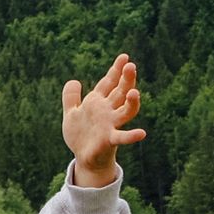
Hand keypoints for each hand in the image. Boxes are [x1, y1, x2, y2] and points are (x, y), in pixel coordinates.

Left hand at [61, 55, 144, 185]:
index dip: (116, 71)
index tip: (124, 57)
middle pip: (120, 92)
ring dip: (132, 102)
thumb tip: (74, 81)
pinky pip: (123, 137)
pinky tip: (142, 133)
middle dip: (125, 79)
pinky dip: (132, 136)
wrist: (83, 157)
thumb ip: (71, 97)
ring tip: (135, 92)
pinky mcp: (109, 139)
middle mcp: (108, 112)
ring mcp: (111, 125)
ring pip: (126, 111)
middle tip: (131, 65)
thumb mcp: (71, 113)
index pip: (109, 83)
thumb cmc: (81, 134)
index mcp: (98, 103)